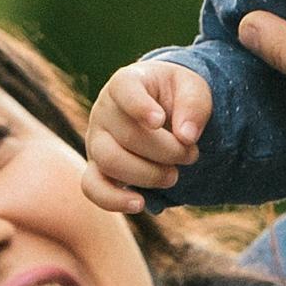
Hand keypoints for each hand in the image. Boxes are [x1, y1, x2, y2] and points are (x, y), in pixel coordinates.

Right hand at [80, 60, 208, 212]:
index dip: (139, 107)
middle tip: (191, 154)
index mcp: (126, 83)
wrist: (163, 112)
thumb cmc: (176, 96)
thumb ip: (193, 105)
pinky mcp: (97, 168)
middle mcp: (104, 110)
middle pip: (126, 135)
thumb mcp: (193, 88)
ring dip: (148, 175)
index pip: (123, 89)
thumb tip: (186, 136)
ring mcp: (96, 141)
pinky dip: (113, 200)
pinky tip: (140, 203)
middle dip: (166, 151)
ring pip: (110, 162)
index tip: (159, 120)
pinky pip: (92, 188)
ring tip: (173, 175)